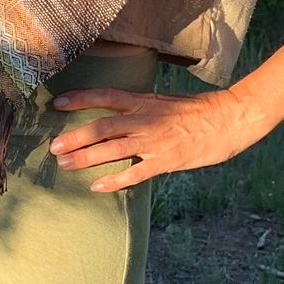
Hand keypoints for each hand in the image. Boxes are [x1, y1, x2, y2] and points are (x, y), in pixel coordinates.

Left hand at [46, 84, 267, 193]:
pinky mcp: (166, 160)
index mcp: (144, 101)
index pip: (105, 96)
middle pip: (102, 126)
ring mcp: (155, 141)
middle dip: (75, 137)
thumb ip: (140, 110)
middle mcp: (145, 119)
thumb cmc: (197, 112)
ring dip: (87, 158)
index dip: (79, 99)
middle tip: (54, 147)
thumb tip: (116, 117)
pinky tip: (98, 187)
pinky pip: (135, 173)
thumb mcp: (164, 103)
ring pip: (113, 149)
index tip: (57, 103)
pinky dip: (115, 181)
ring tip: (65, 165)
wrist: (229, 120)